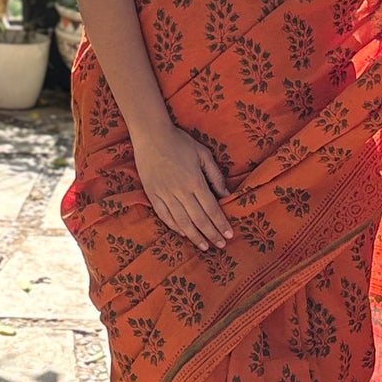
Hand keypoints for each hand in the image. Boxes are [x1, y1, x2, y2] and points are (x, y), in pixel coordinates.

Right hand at [133, 122, 234, 251]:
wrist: (151, 135)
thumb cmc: (180, 142)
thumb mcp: (203, 154)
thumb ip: (215, 175)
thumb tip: (226, 194)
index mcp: (195, 181)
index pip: (211, 209)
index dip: (221, 224)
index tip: (229, 235)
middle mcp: (180, 191)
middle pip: (198, 219)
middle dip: (211, 234)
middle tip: (221, 246)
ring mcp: (164, 194)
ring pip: (181, 222)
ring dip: (194, 236)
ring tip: (204, 246)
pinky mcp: (152, 194)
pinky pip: (164, 215)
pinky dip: (174, 227)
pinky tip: (183, 234)